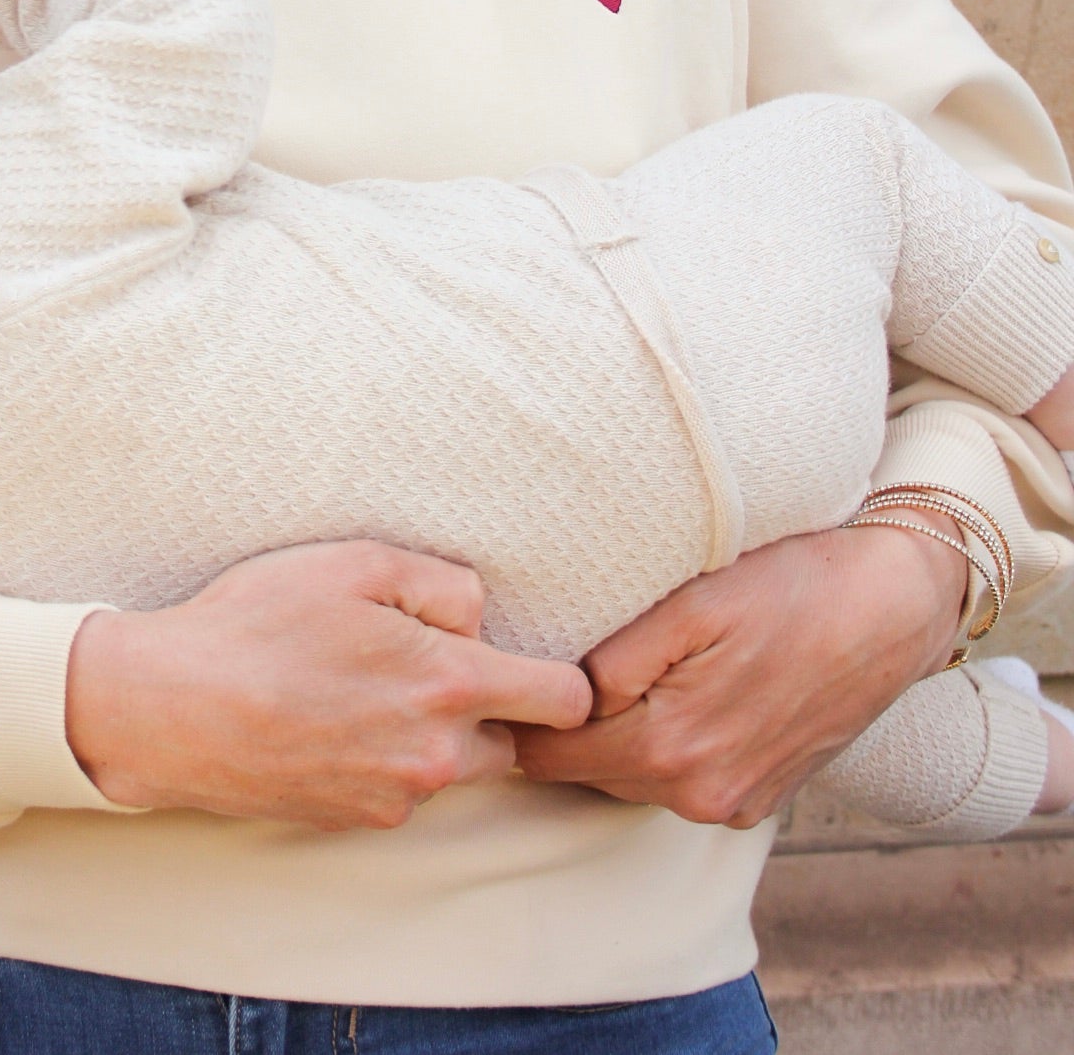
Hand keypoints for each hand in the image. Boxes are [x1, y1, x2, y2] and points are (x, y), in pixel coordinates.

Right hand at [65, 542, 591, 830]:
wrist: (170, 709)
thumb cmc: (257, 621)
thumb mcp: (354, 562)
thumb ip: (443, 584)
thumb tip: (481, 618)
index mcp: (448, 685)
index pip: (566, 702)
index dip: (563, 678)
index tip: (535, 660)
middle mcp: (436, 755)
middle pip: (513, 741)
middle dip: (487, 706)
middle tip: (426, 664)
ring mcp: (396, 797)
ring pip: (452, 766)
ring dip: (431, 733)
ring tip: (361, 686)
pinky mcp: (356, 821)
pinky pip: (400, 787)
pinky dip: (383, 757)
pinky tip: (330, 718)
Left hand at [511, 519, 966, 827]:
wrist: (893, 608)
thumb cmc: (790, 586)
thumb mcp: (693, 604)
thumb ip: (617, 660)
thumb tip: (552, 695)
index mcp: (672, 748)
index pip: (550, 758)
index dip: (518, 717)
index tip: (494, 677)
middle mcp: (701, 793)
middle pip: (586, 773)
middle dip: (559, 729)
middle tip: (538, 667)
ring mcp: (734, 803)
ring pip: (630, 779)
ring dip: (611, 737)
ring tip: (602, 676)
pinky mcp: (760, 799)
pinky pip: (680, 781)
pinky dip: (662, 747)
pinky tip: (668, 695)